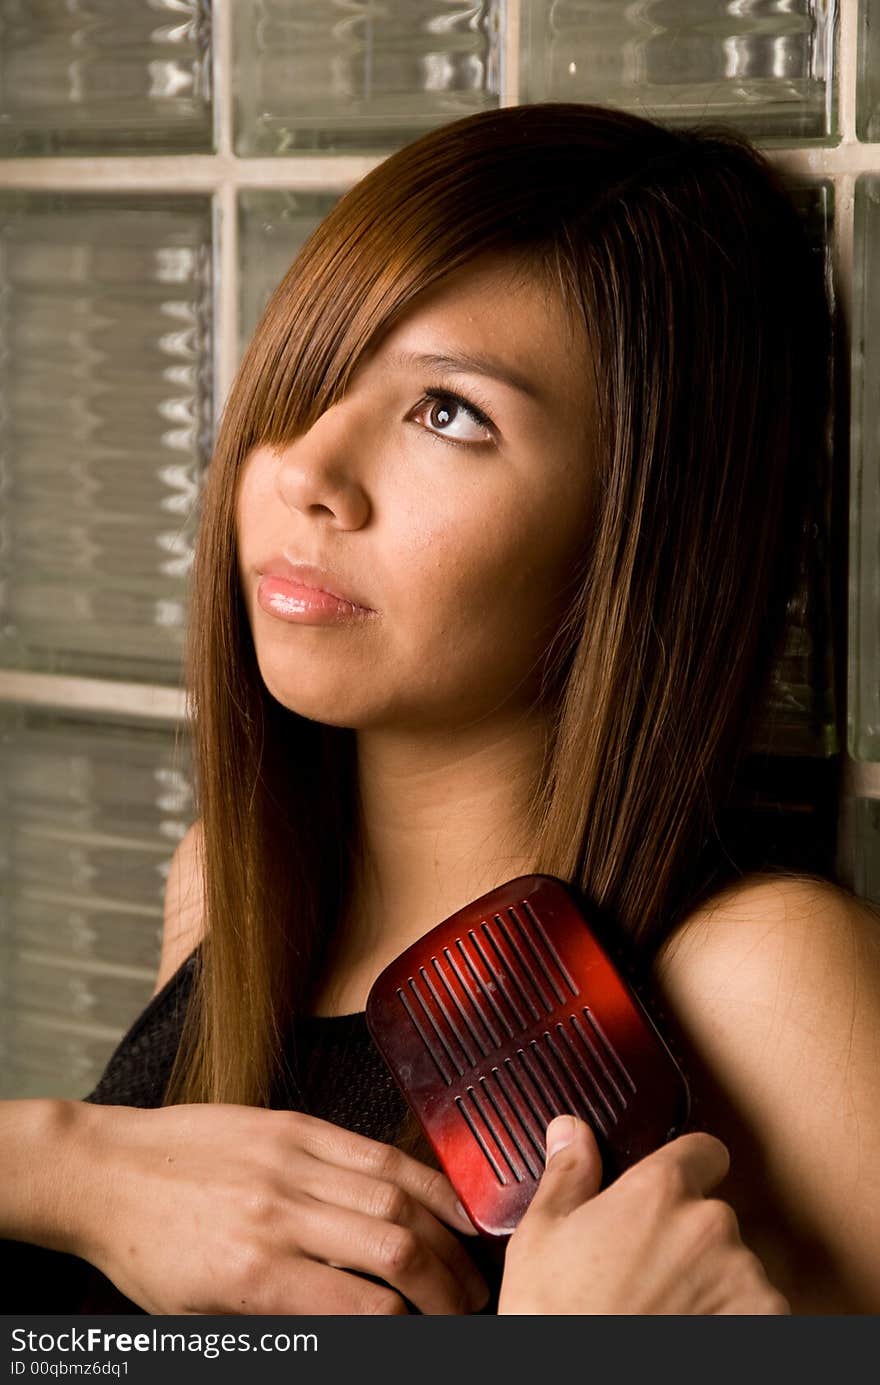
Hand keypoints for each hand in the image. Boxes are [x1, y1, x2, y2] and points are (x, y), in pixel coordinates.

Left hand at [70, 1102, 488, 1314]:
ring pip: (396, 1195)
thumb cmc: (148, 1254)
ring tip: (470, 1265)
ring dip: (448, 1237)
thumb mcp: (204, 1318)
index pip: (366, 1311)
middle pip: (396, 1250)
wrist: (106, 1172)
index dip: (415, 1330)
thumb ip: (284, 1324)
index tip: (431, 1336)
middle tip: (470, 1307)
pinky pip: (373, 1151)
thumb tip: (359, 1326)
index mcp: (252, 1276)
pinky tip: (448, 1205)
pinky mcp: (293, 1126)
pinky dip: (422, 1181)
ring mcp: (289, 1161)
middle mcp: (278, 1214)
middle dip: (449, 1288)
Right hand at [498, 1115, 789, 1314]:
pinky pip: (757, 1312)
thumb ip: (569, 1173)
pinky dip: (731, 1321)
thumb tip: (570, 1131)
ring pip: (736, 1268)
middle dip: (689, 1241)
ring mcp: (746, 1280)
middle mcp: (712, 1226)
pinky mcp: (767, 1324)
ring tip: (665, 1312)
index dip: (688, 1169)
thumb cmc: (560, 1320)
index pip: (704, 1151)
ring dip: (712, 1284)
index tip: (674, 1192)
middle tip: (649, 1273)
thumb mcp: (542, 1237)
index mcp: (660, 1191)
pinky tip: (690, 1332)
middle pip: (714, 1217)